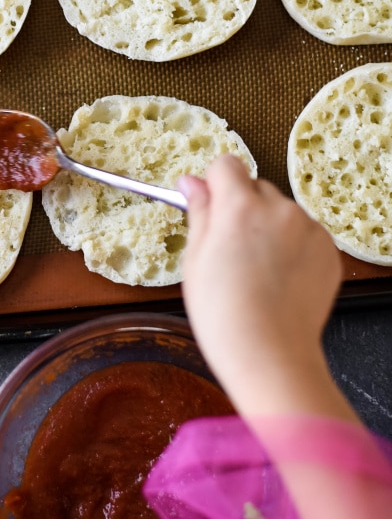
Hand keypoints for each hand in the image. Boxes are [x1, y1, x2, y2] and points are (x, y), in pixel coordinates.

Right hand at [178, 155, 344, 417]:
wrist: (270, 354)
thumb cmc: (223, 313)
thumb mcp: (195, 259)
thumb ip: (198, 212)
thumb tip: (190, 182)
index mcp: (239, 207)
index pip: (226, 165)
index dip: (214, 185)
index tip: (210, 207)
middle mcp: (279, 209)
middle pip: (255, 188)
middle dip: (242, 209)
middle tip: (231, 250)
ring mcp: (308, 229)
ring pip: (281, 212)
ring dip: (269, 228)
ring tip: (257, 271)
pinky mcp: (328, 250)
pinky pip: (304, 234)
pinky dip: (292, 248)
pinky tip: (279, 279)